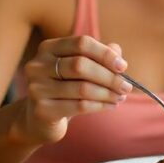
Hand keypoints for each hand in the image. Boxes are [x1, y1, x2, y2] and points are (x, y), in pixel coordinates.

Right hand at [13, 36, 131, 144]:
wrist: (39, 119)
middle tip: (126, 86)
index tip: (123, 66)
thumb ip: (98, 56)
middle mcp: (38, 65)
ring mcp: (37, 88)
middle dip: (109, 76)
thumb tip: (117, 51)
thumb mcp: (79, 69)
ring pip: (82, 88)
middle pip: (81, 65)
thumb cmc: (64, 88)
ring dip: (108, 93)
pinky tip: (111, 106)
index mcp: (48, 48)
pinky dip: (100, 106)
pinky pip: (79, 106)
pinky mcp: (42, 110)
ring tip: (121, 97)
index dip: (105, 54)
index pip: (81, 43)